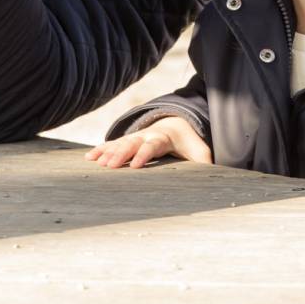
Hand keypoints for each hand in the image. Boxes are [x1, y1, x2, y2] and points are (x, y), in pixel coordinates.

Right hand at [86, 116, 213, 168]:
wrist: (179, 125)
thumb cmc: (189, 144)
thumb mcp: (200, 153)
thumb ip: (205, 164)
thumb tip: (215, 178)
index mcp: (163, 138)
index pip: (152, 145)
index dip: (143, 155)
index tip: (134, 166)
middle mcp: (146, 135)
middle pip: (131, 143)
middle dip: (120, 154)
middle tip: (109, 167)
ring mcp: (135, 137)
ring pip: (119, 143)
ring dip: (107, 152)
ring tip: (95, 163)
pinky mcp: (128, 141)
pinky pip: (112, 145)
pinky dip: (101, 150)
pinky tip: (89, 158)